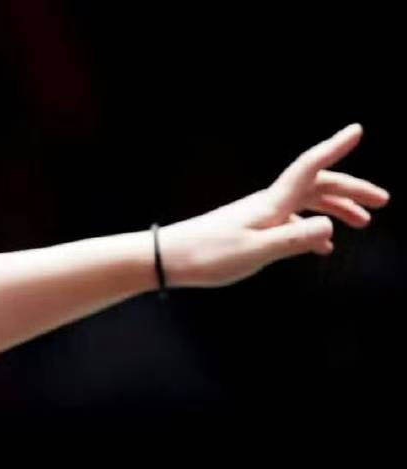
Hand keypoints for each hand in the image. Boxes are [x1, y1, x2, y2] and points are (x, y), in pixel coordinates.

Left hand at [159, 123, 388, 288]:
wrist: (166, 259)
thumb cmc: (206, 256)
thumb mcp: (254, 252)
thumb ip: (292, 241)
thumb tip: (330, 227)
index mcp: (271, 204)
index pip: (309, 168)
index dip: (334, 148)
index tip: (357, 129)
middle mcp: (268, 203)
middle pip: (317, 186)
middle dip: (352, 189)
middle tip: (382, 201)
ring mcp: (259, 215)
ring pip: (307, 203)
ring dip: (336, 208)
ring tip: (362, 223)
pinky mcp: (251, 229)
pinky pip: (292, 222)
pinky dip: (313, 228)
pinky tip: (323, 246)